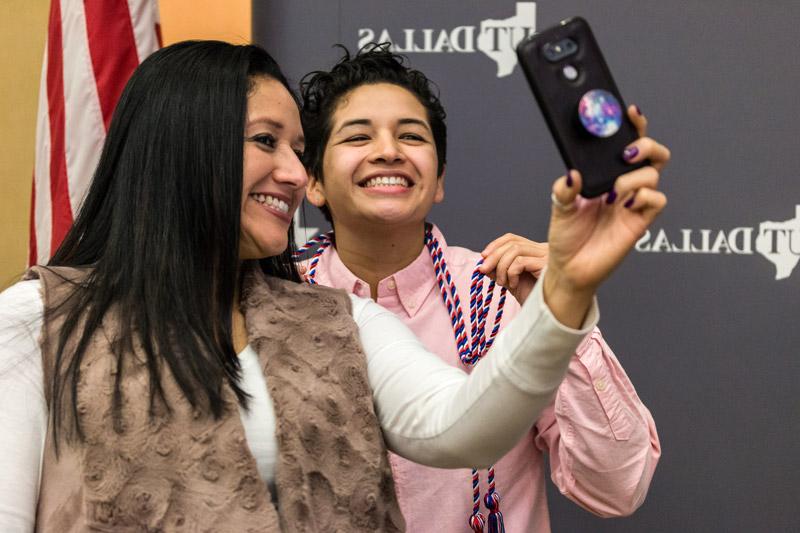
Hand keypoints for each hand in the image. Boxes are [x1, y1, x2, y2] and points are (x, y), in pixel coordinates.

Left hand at [478, 234, 547, 303]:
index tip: (483, 256)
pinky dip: (511, 273)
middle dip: (493, 256)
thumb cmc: (531, 298)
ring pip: (515, 249)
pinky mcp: (546, 264)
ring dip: (501, 266)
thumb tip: (483, 262)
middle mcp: (543, 249)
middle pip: (512, 242)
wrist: (544, 313)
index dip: (495, 245)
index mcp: (535, 251)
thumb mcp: (510, 281)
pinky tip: (514, 285)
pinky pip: (520, 262)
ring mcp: (546, 255)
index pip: (512, 238)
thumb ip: (498, 270)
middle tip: (483, 270)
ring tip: (502, 283)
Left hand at [545, 105, 668, 324]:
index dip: (633, 125)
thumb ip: (565, 189)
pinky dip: (643, 196)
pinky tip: (623, 205)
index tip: (628, 111)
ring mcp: (633, 203)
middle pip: (654, 154)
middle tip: (626, 154)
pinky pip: (657, 200)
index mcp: (605, 176)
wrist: (569, 268)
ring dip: (633, 177)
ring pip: (654, 174)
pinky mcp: (640, 221)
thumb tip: (573, 174)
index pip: (627, 144)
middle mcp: (624, 186)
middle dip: (645, 145)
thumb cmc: (566, 236)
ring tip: (612, 193)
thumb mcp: (559, 207)